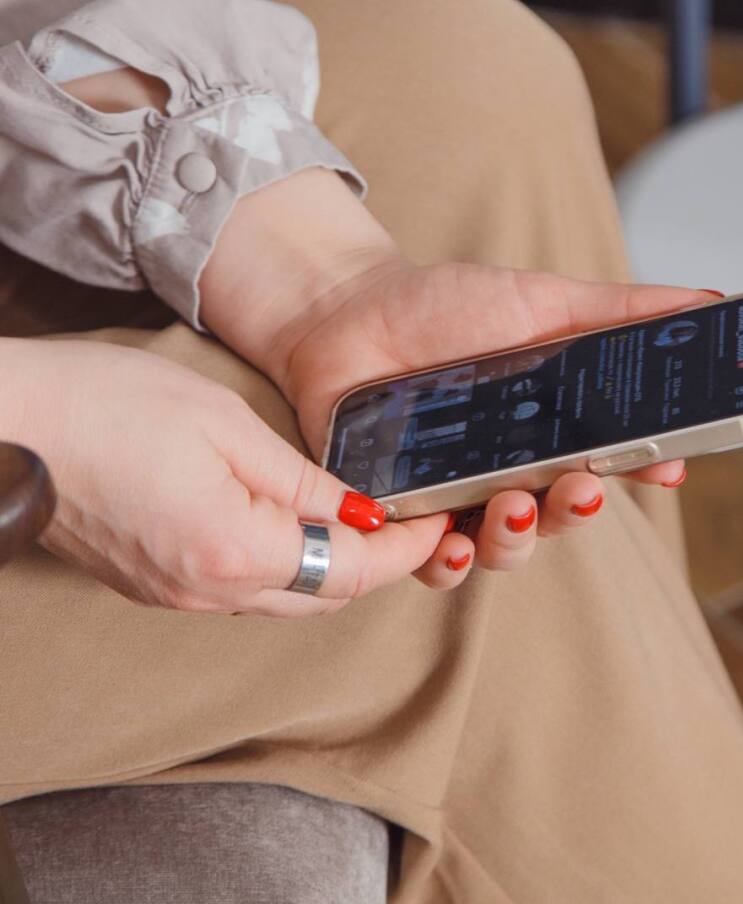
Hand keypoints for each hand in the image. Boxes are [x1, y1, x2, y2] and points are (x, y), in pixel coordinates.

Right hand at [1, 338, 448, 615]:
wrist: (3, 424)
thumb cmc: (107, 405)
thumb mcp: (225, 424)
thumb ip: (303, 478)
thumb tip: (361, 512)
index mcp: (236, 551)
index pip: (352, 570)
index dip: (405, 548)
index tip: (439, 519)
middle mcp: (208, 592)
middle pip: (324, 594)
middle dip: (377, 564)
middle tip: (412, 519)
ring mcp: (175, 596)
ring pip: (285, 596)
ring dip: (333, 567)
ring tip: (365, 519)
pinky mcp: (152, 584)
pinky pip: (241, 590)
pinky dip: (286, 566)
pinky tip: (297, 526)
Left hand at [200, 171, 715, 587]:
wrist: (346, 311)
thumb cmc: (444, 305)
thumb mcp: (541, 299)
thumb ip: (618, 309)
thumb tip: (709, 301)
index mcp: (552, 425)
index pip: (613, 460)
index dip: (645, 469)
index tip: (668, 466)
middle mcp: (513, 468)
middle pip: (560, 515)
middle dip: (576, 512)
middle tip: (580, 487)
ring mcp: (460, 495)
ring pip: (505, 547)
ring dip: (520, 538)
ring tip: (514, 504)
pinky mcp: (404, 515)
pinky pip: (432, 561)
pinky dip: (447, 561)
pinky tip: (451, 540)